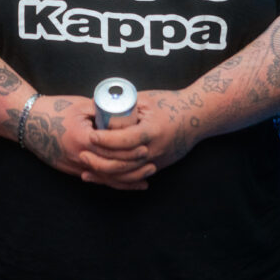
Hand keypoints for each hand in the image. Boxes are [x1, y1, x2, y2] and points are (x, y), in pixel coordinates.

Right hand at [23, 95, 155, 189]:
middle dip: (133, 167)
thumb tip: (125, 115)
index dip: (131, 151)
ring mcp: (74, 166)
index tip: (146, 146)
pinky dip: (112, 182)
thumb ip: (102, 112)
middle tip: (151, 162)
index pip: (112, 149)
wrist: (28, 122)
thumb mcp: (80, 106)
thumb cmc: (54, 109)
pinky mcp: (71, 170)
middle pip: (112, 167)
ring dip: (126, 180)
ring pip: (105, 178)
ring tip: (146, 177)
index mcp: (82, 138)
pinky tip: (127, 184)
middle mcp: (79, 156)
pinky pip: (96, 180)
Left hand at [88, 88, 203, 175]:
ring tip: (85, 170)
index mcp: (153, 131)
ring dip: (105, 175)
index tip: (90, 136)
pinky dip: (118, 180)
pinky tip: (103, 179)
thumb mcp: (147, 100)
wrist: (198, 117)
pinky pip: (134, 177)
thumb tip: (97, 103)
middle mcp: (156, 149)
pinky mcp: (158, 166)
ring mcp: (158, 160)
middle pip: (124, 162)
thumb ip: (125, 104)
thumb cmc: (171, 103)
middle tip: (82, 154)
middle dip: (100, 161)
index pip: (126, 140)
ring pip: (127, 175)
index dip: (106, 140)